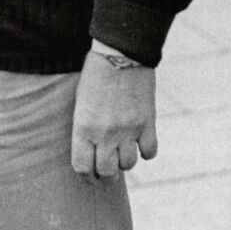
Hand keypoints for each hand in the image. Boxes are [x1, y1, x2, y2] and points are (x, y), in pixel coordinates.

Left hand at [71, 52, 156, 179]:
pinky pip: (149, 152)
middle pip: (107, 172)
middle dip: (105, 176)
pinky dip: (146, 152)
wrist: (120, 53)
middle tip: (107, 171)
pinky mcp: (147, 122)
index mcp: (83, 128)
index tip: (89, 176)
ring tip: (122, 153)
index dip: (86, 176)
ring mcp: (128, 129)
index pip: (82, 167)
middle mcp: (105, 133)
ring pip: (128, 165)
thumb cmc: (94, 75)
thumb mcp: (80, 103)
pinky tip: (141, 144)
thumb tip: (90, 150)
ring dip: (124, 162)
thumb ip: (85, 128)